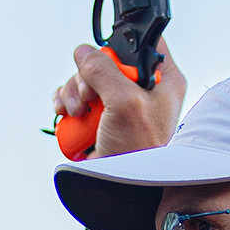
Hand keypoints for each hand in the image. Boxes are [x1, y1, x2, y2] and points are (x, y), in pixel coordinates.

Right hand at [52, 40, 186, 159]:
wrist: (123, 187)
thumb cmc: (139, 150)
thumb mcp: (124, 102)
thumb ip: (103, 70)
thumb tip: (83, 52)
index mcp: (163, 80)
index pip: (145, 42)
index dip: (122, 44)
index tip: (107, 59)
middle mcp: (141, 88)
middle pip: (106, 59)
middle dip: (88, 76)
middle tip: (90, 96)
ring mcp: (117, 102)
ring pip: (86, 78)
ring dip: (74, 92)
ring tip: (77, 112)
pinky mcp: (98, 116)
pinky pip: (75, 97)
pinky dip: (66, 103)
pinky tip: (66, 114)